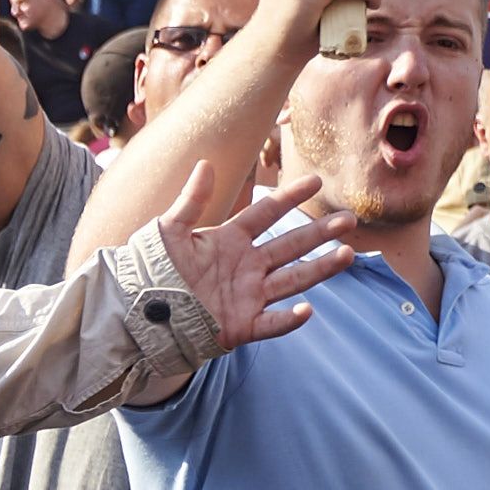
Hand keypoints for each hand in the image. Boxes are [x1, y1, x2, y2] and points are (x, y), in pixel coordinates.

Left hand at [153, 169, 360, 350]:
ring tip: (347, 255)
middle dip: (319, 232)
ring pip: (292, 279)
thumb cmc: (154, 270)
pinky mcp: (242, 326)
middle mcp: (247, 266)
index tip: (315, 180)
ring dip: (319, 269)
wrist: (142, 310)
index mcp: (230, 240)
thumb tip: (206, 163)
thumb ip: (191, 201)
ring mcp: (248, 296)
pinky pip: (271, 323)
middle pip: (290, 245)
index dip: (289, 197)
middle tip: (348, 219)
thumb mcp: (169, 231)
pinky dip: (288, 319)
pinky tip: (307, 310)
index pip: (266, 214)